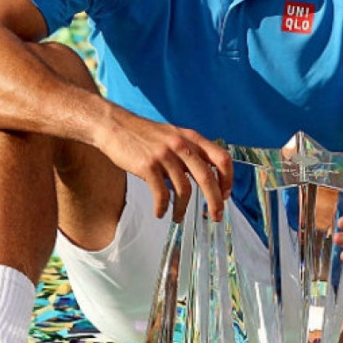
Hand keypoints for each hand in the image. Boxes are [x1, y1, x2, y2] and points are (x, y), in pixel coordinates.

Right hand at [96, 107, 232, 221]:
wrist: (114, 125)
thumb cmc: (144, 134)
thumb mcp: (173, 136)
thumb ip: (189, 152)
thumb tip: (205, 176)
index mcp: (191, 138)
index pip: (222, 158)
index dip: (228, 179)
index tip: (225, 195)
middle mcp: (181, 145)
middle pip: (207, 178)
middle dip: (215, 201)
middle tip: (216, 216)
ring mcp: (164, 155)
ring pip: (184, 189)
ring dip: (183, 209)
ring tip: (178, 217)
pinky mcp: (147, 166)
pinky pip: (161, 193)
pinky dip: (163, 207)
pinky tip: (160, 212)